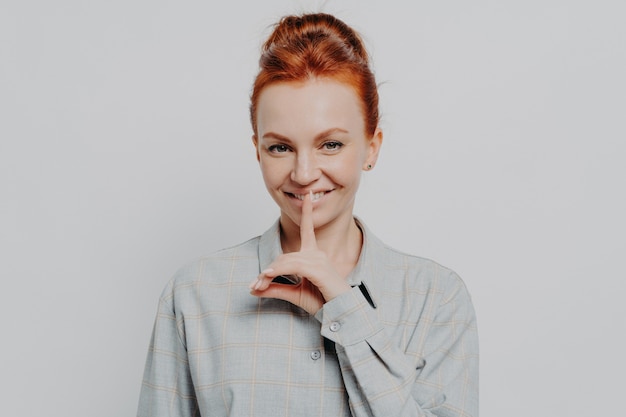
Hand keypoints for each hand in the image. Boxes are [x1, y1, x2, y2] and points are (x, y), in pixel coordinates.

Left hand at [249, 191, 351, 314]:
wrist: (340, 314)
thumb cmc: (323, 302)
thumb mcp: (294, 294)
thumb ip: (275, 288)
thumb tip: (253, 288)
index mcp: (314, 256)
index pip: (308, 230)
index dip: (307, 213)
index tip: (307, 196)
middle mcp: (317, 254)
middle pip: (284, 256)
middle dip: (268, 271)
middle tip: (254, 286)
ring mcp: (319, 260)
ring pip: (286, 261)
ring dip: (268, 274)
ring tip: (257, 286)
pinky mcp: (318, 269)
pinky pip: (293, 266)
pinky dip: (277, 270)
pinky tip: (267, 276)